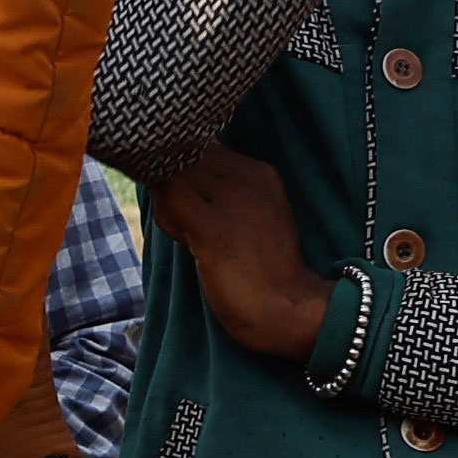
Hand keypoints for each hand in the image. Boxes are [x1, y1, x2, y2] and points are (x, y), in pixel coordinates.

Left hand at [139, 144, 331, 367]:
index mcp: (259, 172)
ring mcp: (231, 200)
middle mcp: (247, 177)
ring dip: (168, 203)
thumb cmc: (265, 271)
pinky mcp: (214, 227)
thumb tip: (178, 176)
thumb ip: (223, 191)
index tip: (198, 205)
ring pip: (172, 174)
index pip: (202, 147)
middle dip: (173, 184)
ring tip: (188, 233)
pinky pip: (170, 198)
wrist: (290, 309)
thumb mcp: (253, 216)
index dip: (188, 173)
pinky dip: (168, 217)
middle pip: (184, 156)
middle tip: (187, 221)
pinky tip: (187, 241)